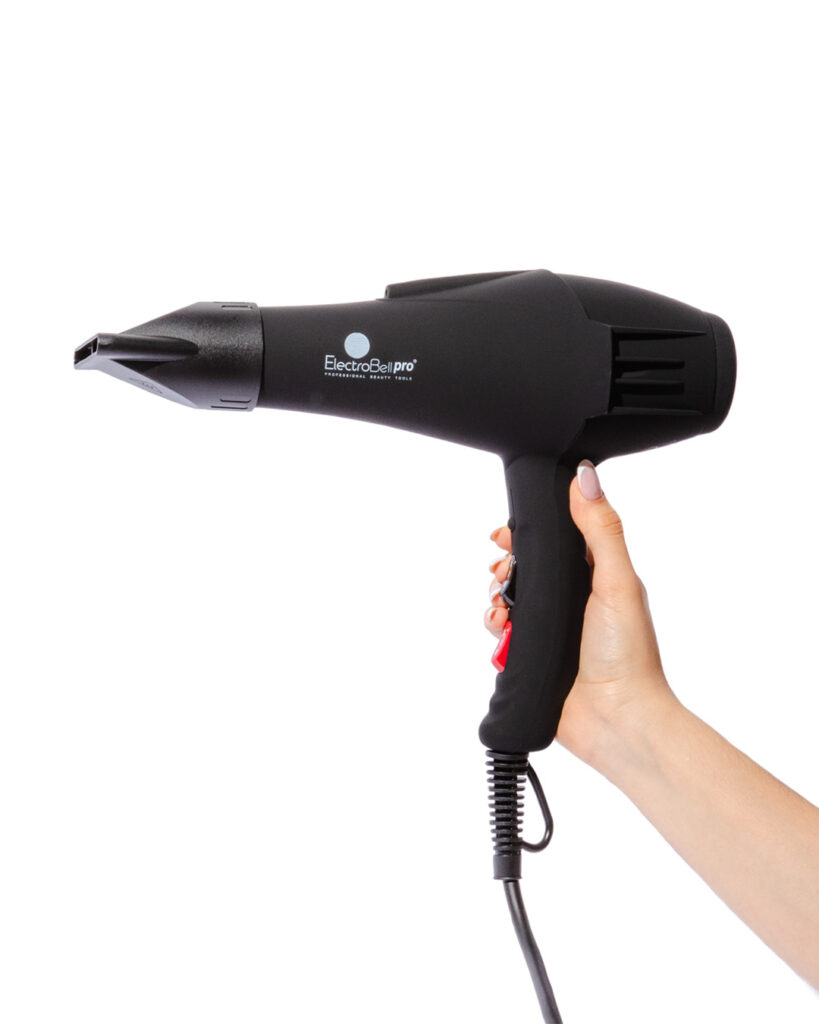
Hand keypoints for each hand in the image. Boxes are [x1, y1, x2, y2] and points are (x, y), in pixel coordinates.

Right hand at [485, 459, 673, 765]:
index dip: (525, 534)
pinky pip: (500, 636)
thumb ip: (600, 529)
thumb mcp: (617, 581)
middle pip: (522, 569)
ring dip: (496, 601)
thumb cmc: (628, 655)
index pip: (552, 540)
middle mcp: (570, 602)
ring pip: (506, 601)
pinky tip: (504, 635)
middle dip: (504, 568)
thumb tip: (585, 475)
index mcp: (594, 577)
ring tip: (504, 613)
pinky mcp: (531, 659)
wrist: (618, 721)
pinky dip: (496, 632)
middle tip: (503, 574)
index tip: (505, 534)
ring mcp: (550, 632)